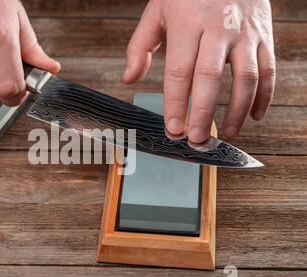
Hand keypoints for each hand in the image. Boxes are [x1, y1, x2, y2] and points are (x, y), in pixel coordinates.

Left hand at [123, 0, 275, 142]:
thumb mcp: (157, 10)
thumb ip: (140, 46)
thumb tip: (129, 79)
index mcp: (188, 25)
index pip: (180, 71)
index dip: (176, 103)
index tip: (172, 129)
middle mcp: (219, 29)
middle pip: (210, 78)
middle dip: (203, 114)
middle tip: (196, 140)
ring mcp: (245, 33)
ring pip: (246, 77)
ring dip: (237, 111)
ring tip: (226, 135)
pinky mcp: (264, 35)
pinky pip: (269, 69)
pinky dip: (264, 96)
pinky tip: (254, 116)